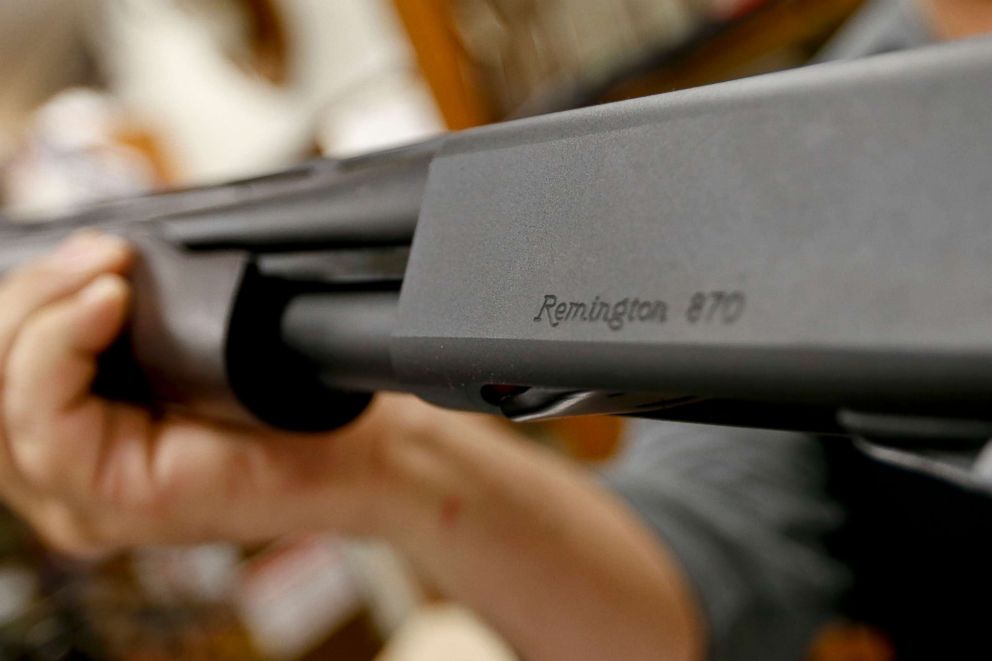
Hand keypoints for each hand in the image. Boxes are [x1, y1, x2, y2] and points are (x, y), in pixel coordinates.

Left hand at [0, 233, 701, 659]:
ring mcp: (74, 468)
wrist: (362, 456)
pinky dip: (57, 319)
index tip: (116, 281)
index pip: (31, 414)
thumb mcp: (248, 404)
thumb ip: (168, 364)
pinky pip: (37, 377)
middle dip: (37, 306)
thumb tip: (102, 289)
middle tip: (104, 253)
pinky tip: (93, 287)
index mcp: (111, 501)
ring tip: (96, 258)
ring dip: (39, 305)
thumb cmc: (317, 443)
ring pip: (4, 378)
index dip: (58, 336)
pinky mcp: (92, 431)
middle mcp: (75, 497)